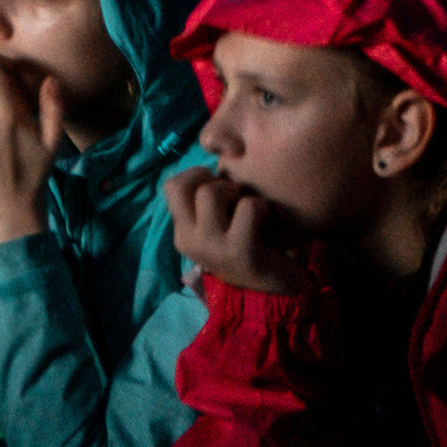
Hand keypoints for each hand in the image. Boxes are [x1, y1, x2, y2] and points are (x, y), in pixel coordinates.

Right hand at [164, 164, 300, 293]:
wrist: (275, 293)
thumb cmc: (247, 247)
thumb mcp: (217, 226)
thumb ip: (205, 200)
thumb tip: (211, 152)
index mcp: (183, 233)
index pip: (172, 185)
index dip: (196, 175)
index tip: (216, 185)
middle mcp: (190, 241)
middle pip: (184, 185)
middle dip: (213, 182)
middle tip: (233, 197)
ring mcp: (213, 248)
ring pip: (212, 192)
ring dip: (238, 193)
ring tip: (250, 209)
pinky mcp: (240, 252)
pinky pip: (247, 207)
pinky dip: (261, 208)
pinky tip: (267, 223)